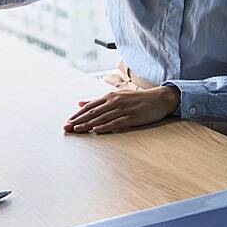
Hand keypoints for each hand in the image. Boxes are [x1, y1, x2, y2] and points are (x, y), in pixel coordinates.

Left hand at [63, 86, 180, 133]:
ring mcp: (123, 109)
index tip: (67, 121)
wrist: (159, 99)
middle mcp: (114, 101)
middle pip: (93, 112)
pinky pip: (116, 123)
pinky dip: (105, 126)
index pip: (89, 106)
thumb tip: (80, 103)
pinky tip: (96, 130)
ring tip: (77, 130)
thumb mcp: (116, 96)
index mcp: (109, 96)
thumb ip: (97, 101)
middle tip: (67, 127)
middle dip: (78, 120)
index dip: (77, 114)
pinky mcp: (132, 117)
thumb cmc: (136, 99)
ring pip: (102, 118)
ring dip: (88, 124)